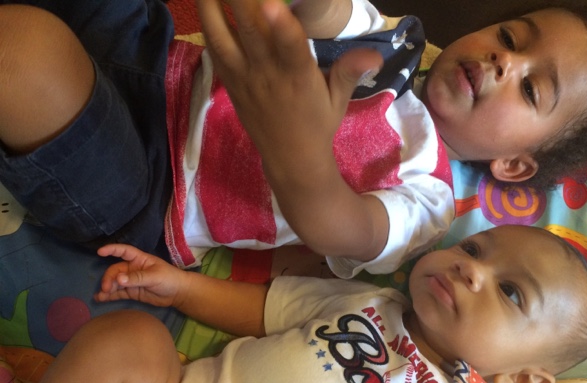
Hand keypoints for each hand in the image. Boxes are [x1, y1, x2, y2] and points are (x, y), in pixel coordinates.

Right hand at [94, 244, 189, 307]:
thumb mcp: (154, 276)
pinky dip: (109, 296)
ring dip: (107, 288)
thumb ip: (137, 278)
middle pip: (116, 270)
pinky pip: (118, 293)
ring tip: (101, 295)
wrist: (178, 293)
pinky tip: (100, 299)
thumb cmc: (169, 278)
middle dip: (109, 278)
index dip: (112, 249)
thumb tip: (119, 279)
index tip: (100, 252)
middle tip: (106, 288)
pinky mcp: (131, 292)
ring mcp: (131, 281)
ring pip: (115, 282)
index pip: (124, 251)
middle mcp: (132, 268)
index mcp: (139, 259)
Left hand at [197, 0, 381, 162]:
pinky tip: (206, 6)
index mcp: (299, 78)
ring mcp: (245, 79)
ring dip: (211, 8)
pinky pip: (215, 52)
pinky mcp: (231, 84)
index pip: (291, 48)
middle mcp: (268, 75)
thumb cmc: (317, 125)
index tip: (271, 4)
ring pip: (223, 39)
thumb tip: (376, 54)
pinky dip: (208, 26)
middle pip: (250, 32)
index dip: (281, 25)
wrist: (290, 159)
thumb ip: (350, 72)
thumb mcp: (338, 100)